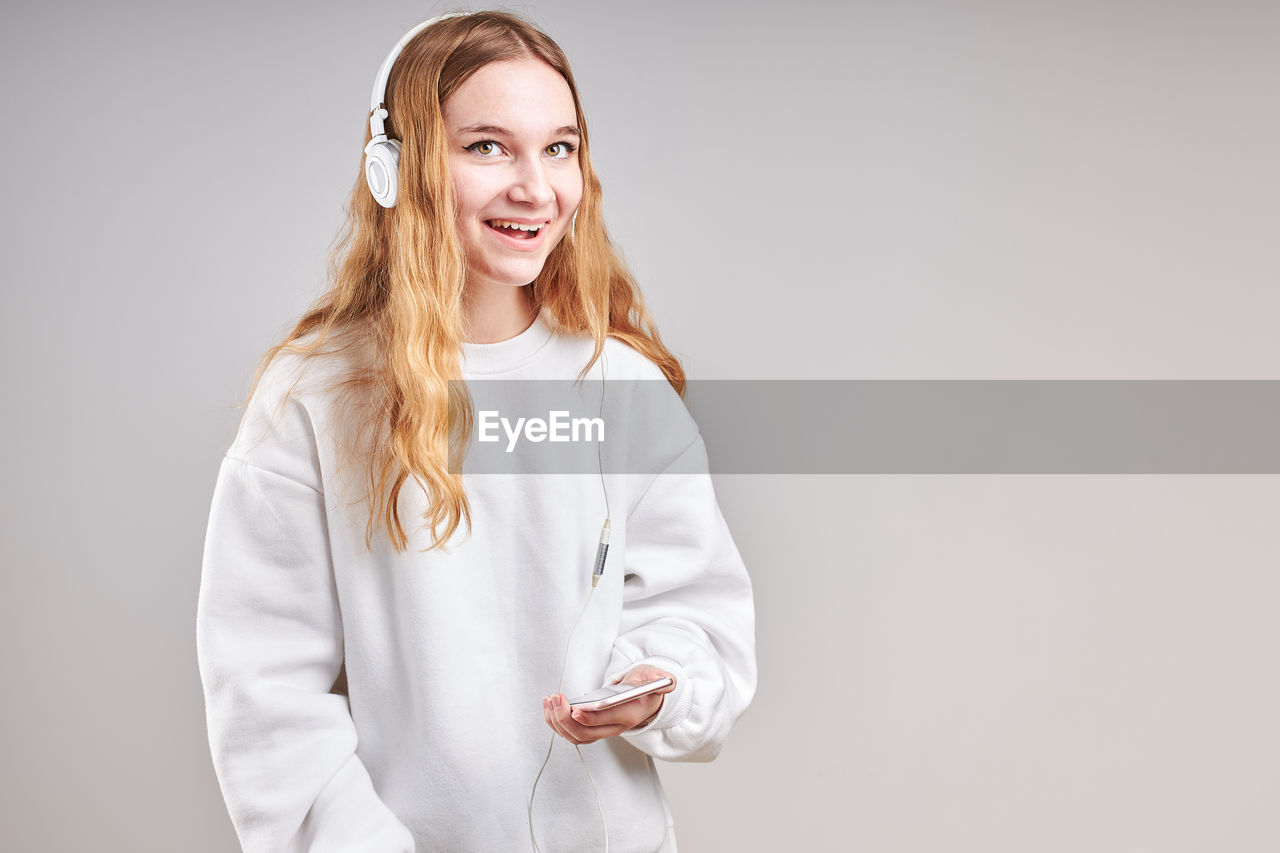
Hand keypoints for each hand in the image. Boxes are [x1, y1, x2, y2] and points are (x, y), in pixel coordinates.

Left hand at [542, 664, 676, 745]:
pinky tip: (550, 706)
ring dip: (557, 721)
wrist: (646, 699)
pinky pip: (571, 733)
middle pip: (585, 733)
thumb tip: (660, 680)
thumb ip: (660, 679)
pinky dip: (557, 722)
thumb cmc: (647, 686)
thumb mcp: (656, 677)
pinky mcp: (592, 729)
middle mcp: (615, 728)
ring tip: (549, 700)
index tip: (574, 708)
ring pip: (575, 736)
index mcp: (629, 715)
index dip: (589, 717)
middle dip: (565, 718)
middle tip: (555, 699)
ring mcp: (602, 731)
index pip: (606, 721)